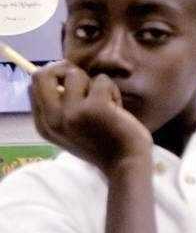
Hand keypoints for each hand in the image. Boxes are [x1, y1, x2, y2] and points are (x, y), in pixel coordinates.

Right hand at [29, 63, 152, 173]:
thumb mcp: (71, 129)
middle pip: (42, 75)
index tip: (70, 81)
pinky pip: (102, 80)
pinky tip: (116, 109)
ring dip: (94, 83)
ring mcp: (71, 113)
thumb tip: (61, 73)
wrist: (124, 163)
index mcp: (44, 125)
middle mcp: (52, 119)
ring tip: (104, 101)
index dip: (53, 77)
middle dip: (63, 69)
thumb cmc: (102, 143)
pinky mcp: (93, 107)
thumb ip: (60, 107)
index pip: (34, 87)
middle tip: (83, 80)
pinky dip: (112, 90)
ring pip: (75, 74)